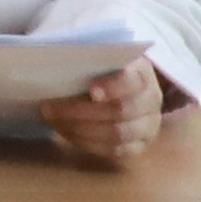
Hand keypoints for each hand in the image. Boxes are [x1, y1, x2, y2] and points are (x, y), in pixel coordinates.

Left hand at [45, 58, 170, 170]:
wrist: (108, 82)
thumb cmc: (95, 63)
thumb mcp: (88, 50)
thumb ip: (77, 50)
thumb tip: (50, 52)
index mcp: (142, 71)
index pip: (132, 80)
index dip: (113, 87)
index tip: (90, 91)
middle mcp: (151, 99)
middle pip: (122, 110)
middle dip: (81, 111)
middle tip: (49, 107)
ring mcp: (148, 125)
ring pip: (118, 134)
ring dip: (80, 129)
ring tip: (52, 119)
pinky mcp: (139, 144)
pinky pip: (115, 151)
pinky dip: (87, 143)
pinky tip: (65, 131)